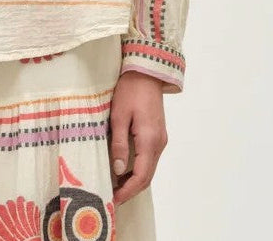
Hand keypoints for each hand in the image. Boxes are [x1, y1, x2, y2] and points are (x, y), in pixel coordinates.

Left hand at [108, 70, 167, 204]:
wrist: (146, 72)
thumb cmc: (130, 91)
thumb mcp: (119, 116)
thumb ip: (119, 144)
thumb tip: (118, 170)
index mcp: (150, 141)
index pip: (141, 176)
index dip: (128, 191)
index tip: (114, 200)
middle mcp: (159, 143)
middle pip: (147, 176)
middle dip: (131, 189)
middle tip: (112, 197)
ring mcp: (160, 139)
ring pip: (149, 168)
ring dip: (134, 180)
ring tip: (115, 185)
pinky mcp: (157, 134)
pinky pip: (149, 158)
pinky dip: (138, 168)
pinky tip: (124, 169)